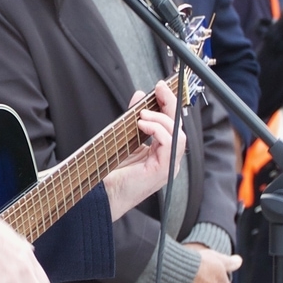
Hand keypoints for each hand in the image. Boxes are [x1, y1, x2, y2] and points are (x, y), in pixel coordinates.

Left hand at [105, 83, 182, 219]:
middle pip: (178, 127)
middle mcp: (168, 160)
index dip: (169, 104)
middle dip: (170, 104)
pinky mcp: (163, 171)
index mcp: (162, 153)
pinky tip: (143, 124)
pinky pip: (170, 144)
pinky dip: (158, 130)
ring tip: (143, 115)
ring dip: (162, 119)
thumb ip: (134, 118)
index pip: (172, 124)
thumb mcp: (125, 137)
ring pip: (178, 135)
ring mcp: (168, 167)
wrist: (103, 194)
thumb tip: (140, 95)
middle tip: (158, 89)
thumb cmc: (113, 173)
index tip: (160, 87)